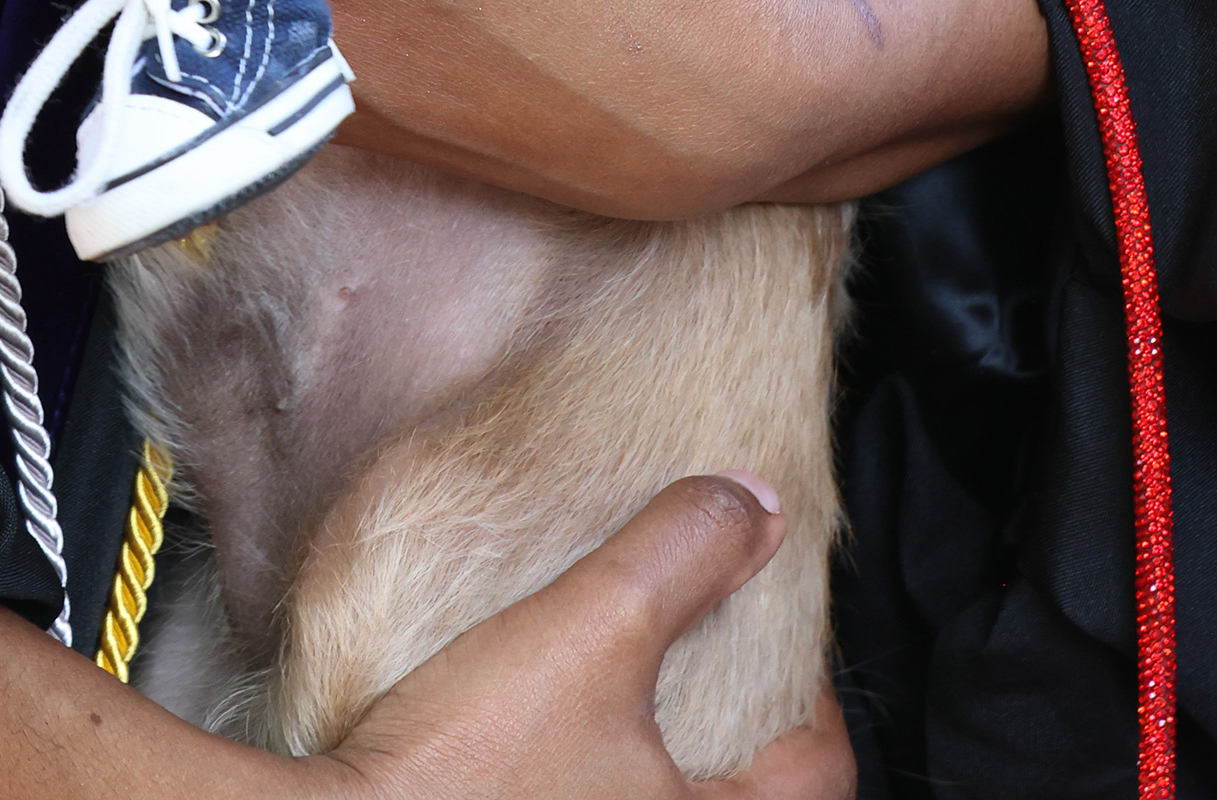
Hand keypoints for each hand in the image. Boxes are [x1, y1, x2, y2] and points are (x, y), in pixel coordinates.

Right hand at [0, 480, 851, 796]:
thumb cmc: (461, 767)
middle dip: (739, 753)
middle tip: (715, 695)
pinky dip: (589, 784)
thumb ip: (672, 560)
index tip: (784, 655)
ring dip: (657, 770)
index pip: (816, 772)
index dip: (812, 702)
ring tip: (628, 724)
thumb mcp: (583, 630)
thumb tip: (747, 504)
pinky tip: (551, 762)